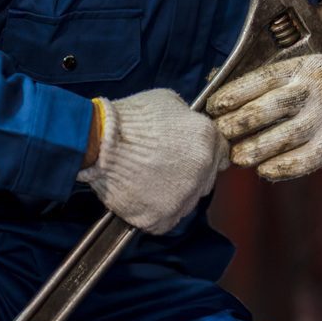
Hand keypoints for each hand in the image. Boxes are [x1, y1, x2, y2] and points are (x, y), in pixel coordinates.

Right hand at [79, 88, 227, 233]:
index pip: (222, 153)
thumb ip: (186, 117)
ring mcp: (184, 197)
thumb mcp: (168, 101)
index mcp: (207, 139)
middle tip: (165, 167)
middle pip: (205, 178)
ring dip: (173, 193)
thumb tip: (186, 125)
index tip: (193, 156)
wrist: (100, 142)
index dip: (206, 153)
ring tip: (148, 181)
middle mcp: (202, 171)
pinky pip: (165, 219)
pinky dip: (154, 211)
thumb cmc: (130, 117)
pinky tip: (141, 196)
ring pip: (186, 200)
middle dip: (190, 173)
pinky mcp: (162, 218)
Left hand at [206, 54, 321, 181]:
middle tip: (220, 133)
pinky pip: (306, 160)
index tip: (213, 107)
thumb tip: (217, 96)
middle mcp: (315, 90)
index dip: (235, 93)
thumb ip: (262, 82)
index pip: (263, 79)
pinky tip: (264, 170)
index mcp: (301, 68)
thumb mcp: (295, 72)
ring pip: (287, 136)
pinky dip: (283, 167)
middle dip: (241, 122)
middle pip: (273, 106)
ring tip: (237, 157)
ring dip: (257, 148)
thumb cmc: (314, 87)